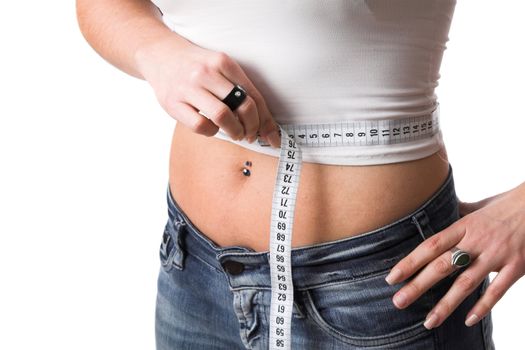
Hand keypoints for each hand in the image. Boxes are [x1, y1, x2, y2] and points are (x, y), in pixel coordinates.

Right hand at [135, 35, 280, 146]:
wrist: (159, 54)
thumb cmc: (196, 66)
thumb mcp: (219, 66)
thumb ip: (239, 88)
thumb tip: (264, 122)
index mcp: (224, 62)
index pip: (254, 95)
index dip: (266, 119)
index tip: (272, 135)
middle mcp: (207, 72)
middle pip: (242, 106)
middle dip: (252, 127)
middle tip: (251, 135)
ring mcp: (188, 88)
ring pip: (222, 116)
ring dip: (234, 131)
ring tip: (235, 134)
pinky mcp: (173, 103)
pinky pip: (200, 125)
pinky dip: (211, 131)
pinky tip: (212, 128)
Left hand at [385, 183, 524, 328]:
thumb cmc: (505, 206)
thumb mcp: (477, 206)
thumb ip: (456, 215)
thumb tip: (437, 212)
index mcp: (464, 225)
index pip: (430, 246)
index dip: (410, 262)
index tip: (392, 278)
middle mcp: (477, 241)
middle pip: (442, 266)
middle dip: (418, 286)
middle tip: (399, 302)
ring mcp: (497, 255)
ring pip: (466, 283)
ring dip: (446, 304)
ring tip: (429, 321)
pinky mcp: (517, 266)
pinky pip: (498, 290)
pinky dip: (483, 306)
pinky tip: (467, 319)